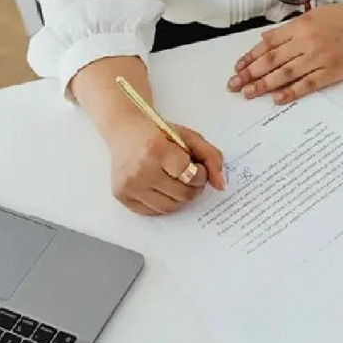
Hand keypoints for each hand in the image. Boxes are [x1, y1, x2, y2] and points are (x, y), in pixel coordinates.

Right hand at [108, 115, 223, 215]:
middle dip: (193, 187)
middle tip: (189, 176)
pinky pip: (153, 212)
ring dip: (180, 198)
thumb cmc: (159, 133)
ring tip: (176, 182)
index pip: (190, 175)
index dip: (200, 174)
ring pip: (169, 207)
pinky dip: (163, 203)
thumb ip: (211, 157)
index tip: (197, 168)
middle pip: (183, 195)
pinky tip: (162, 187)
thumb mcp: (188, 137)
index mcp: (156, 149)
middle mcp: (140, 169)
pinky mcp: (121, 195)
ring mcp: (129, 185)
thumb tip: (220, 185)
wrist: (125, 131)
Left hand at [227, 2, 342, 103]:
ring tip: (248, 93)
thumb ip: (290, 29)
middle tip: (234, 85)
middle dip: (250, 73)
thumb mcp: (315, 15)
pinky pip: (307, 84)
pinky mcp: (333, 71)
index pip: (268, 43)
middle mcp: (308, 40)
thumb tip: (266, 39)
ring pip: (286, 73)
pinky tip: (276, 99)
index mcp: (301, 25)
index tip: (237, 67)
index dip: (251, 57)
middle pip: (272, 60)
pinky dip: (290, 92)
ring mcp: (320, 57)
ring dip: (264, 85)